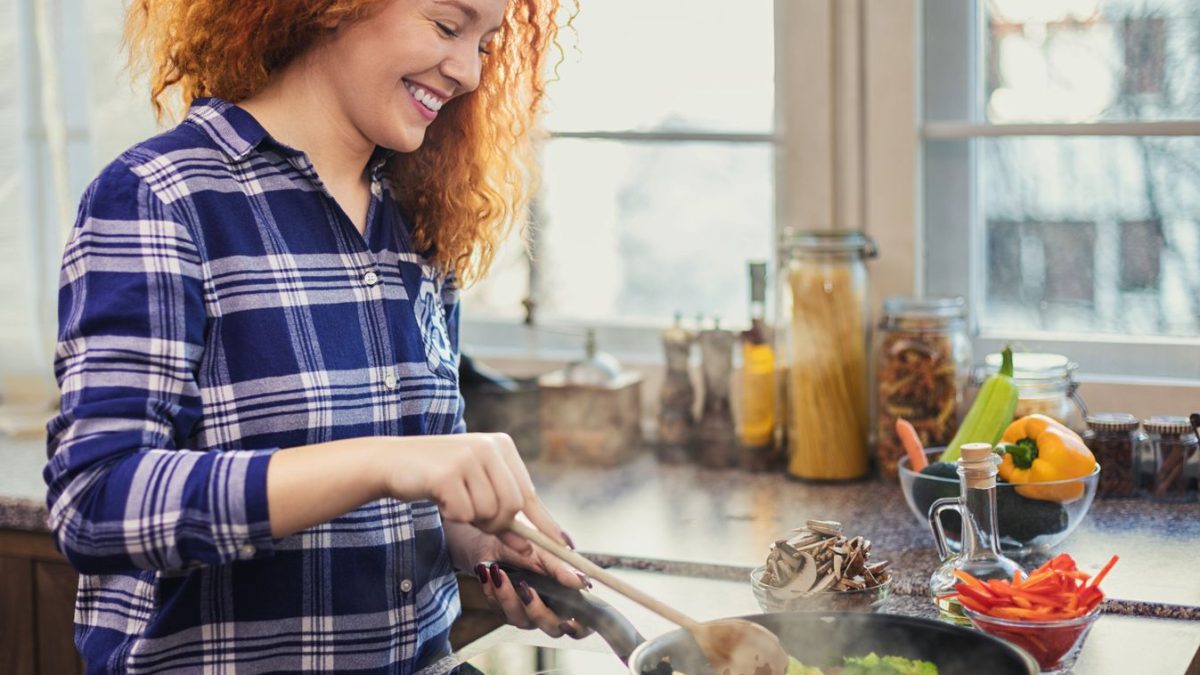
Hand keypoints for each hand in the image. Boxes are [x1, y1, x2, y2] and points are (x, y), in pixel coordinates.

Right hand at [384, 432, 565, 554]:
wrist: (391, 462)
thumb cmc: (437, 478)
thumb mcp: (475, 490)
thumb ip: (501, 515)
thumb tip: (528, 547)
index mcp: (502, 446)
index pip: (529, 493)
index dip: (544, 524)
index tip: (564, 547)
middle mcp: (490, 447)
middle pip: (513, 507)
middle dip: (495, 523)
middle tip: (472, 516)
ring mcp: (469, 457)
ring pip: (489, 513)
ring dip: (470, 518)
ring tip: (452, 498)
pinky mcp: (448, 472)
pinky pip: (464, 513)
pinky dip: (452, 514)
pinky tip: (439, 497)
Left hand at [445, 522, 591, 638]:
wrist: (494, 540)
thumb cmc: (525, 544)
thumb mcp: (544, 553)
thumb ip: (561, 570)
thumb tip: (582, 581)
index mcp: (566, 595)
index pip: (580, 624)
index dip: (578, 629)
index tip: (568, 622)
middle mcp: (548, 608)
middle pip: (551, 628)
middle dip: (537, 610)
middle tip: (525, 586)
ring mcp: (525, 611)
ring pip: (520, 619)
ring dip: (508, 595)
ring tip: (498, 571)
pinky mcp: (503, 610)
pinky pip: (498, 609)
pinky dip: (492, 590)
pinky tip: (488, 572)